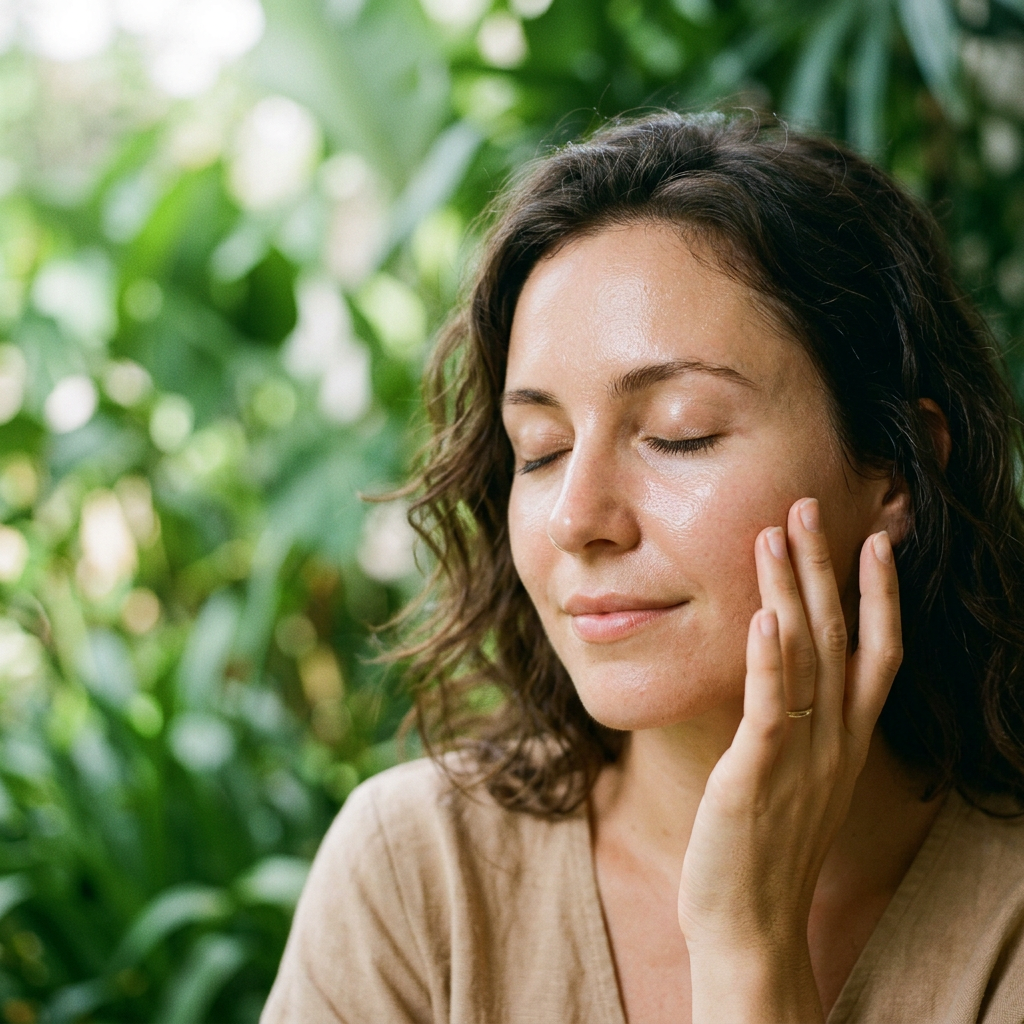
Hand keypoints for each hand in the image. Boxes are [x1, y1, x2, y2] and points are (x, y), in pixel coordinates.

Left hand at [677, 497, 901, 1023]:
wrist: (750, 927)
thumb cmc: (766, 847)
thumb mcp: (797, 776)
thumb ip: (800, 724)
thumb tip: (785, 669)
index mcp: (847, 739)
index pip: (878, 652)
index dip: (880, 594)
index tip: (874, 538)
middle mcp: (834, 741)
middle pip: (839, 637)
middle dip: (824, 568)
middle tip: (806, 506)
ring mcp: (800, 758)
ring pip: (806, 658)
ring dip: (791, 592)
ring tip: (775, 534)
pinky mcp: (756, 777)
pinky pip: (771, 709)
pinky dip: (770, 661)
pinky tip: (763, 617)